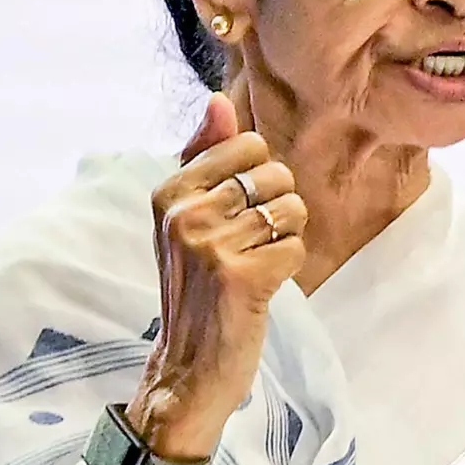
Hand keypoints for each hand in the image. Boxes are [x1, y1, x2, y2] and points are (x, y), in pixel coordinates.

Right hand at [125, 90, 307, 460]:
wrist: (187, 367)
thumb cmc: (196, 285)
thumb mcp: (188, 216)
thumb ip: (205, 154)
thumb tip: (218, 98)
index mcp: (169, 191)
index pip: (249, 144)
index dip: (260, 178)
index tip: (237, 213)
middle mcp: (184, 213)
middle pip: (276, 175)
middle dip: (278, 209)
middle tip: (250, 245)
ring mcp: (210, 245)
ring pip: (292, 210)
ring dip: (285, 239)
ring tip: (255, 264)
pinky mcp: (240, 277)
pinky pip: (296, 247)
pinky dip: (288, 267)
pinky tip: (261, 287)